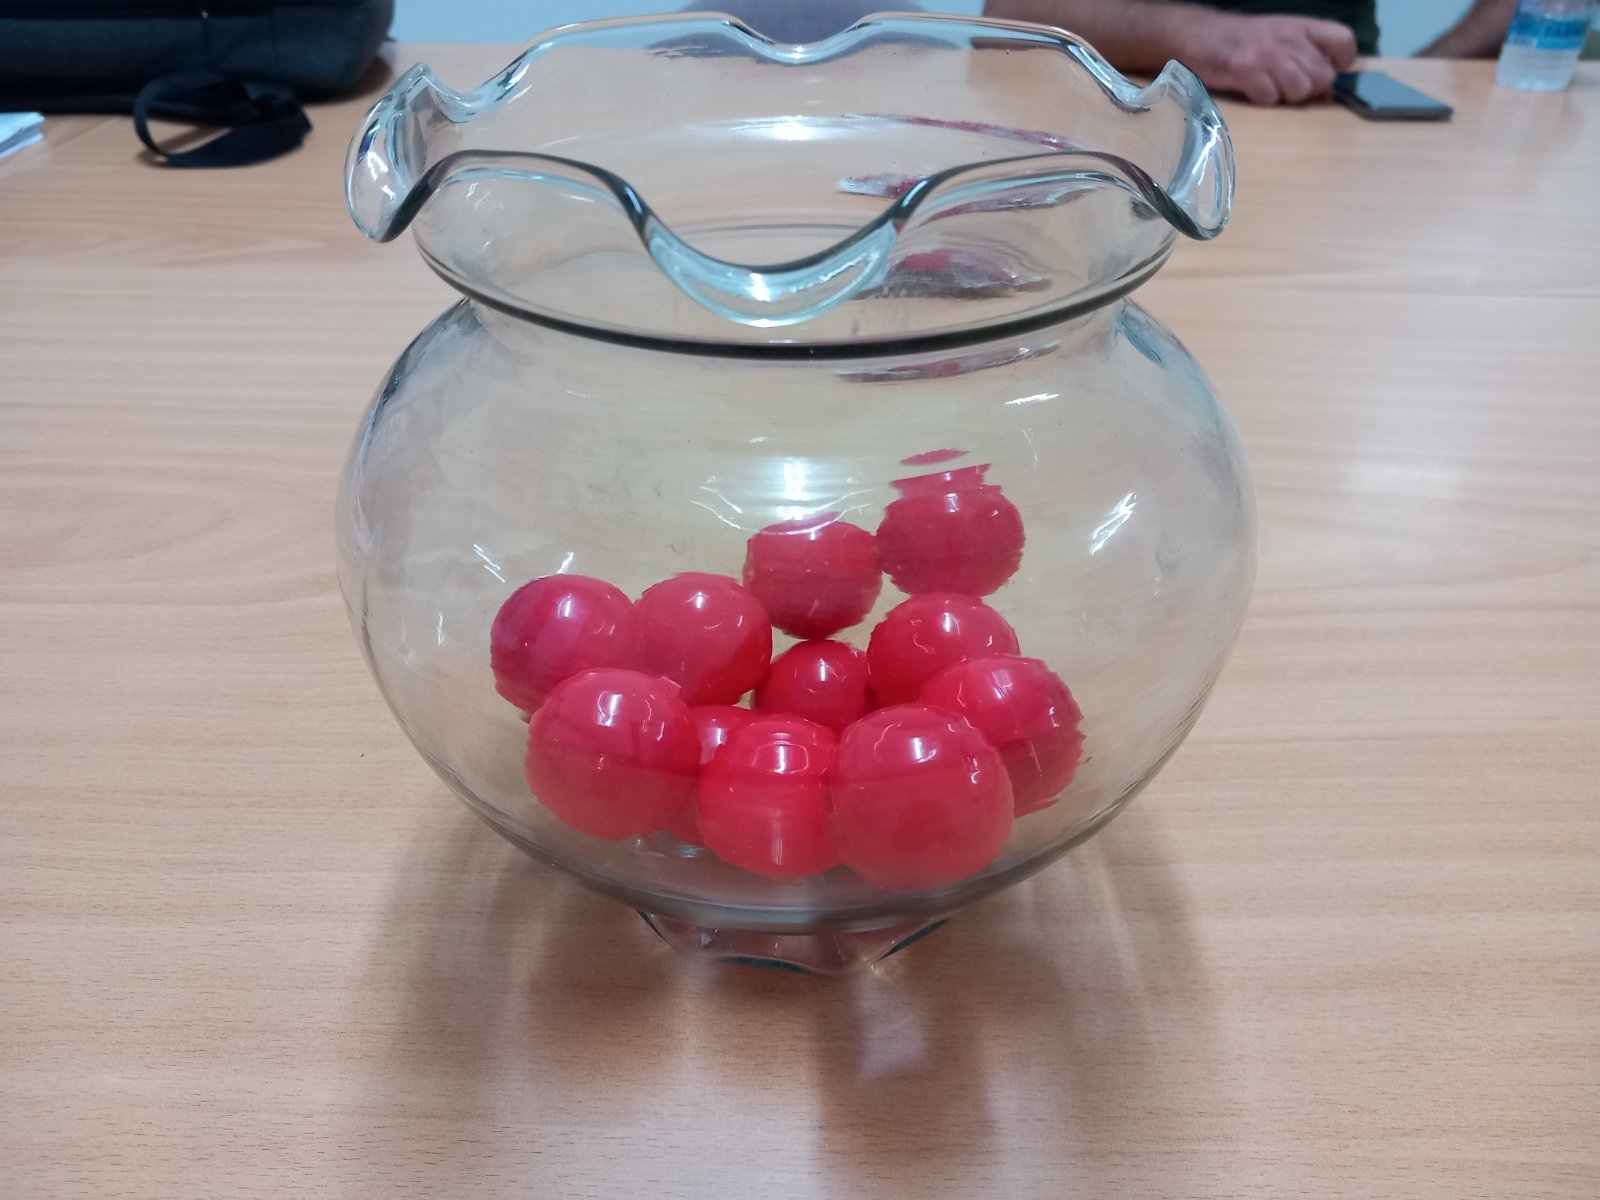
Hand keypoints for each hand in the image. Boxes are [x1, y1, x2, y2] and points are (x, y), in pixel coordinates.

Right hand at [1188, 14, 1357, 104]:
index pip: (1344, 41)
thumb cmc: (1242, 40)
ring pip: (1300, 90)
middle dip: (1308, 89)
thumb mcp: (1280, 36)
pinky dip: (1262, 100)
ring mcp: (1269, 55)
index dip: (1339, 63)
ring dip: (1285, 97)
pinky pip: (1271, 98)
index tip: (1323, 70)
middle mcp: (1290, 38)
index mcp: (1302, 26)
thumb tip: (1327, 87)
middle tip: (1286, 86)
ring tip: (1268, 87)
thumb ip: (1305, 54)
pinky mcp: (1247, 71)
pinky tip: (1251, 89)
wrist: (1198, 34)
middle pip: (1323, 77)